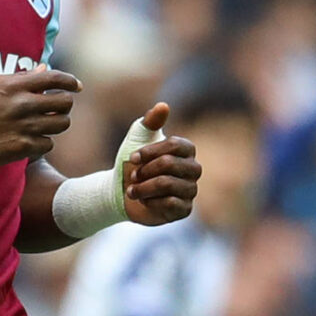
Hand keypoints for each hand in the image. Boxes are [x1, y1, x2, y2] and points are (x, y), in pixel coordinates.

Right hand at [0, 66, 78, 167]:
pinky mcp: (21, 148)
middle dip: (65, 106)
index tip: (77, 86)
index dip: (70, 81)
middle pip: (64, 103)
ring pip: (60, 125)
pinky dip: (43, 143)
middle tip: (58, 109)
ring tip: (46, 125)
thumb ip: (18, 77)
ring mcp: (23, 127)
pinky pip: (48, 144)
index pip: (54, 78)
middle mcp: (22, 105)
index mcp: (14, 86)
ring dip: (56, 125)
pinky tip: (33, 141)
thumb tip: (43, 69)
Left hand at [121, 101, 198, 225]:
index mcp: (186, 150)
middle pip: (168, 164)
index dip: (150, 151)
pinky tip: (145, 201)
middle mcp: (194, 169)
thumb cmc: (133, 164)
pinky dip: (150, 201)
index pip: (174, 145)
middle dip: (144, 171)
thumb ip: (150, 122)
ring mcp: (191, 190)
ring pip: (166, 184)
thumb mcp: (137, 138)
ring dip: (143, 187)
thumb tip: (163, 106)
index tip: (133, 157)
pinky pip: (169, 203)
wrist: (121, 194)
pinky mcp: (185, 209)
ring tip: (133, 190)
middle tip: (133, 176)